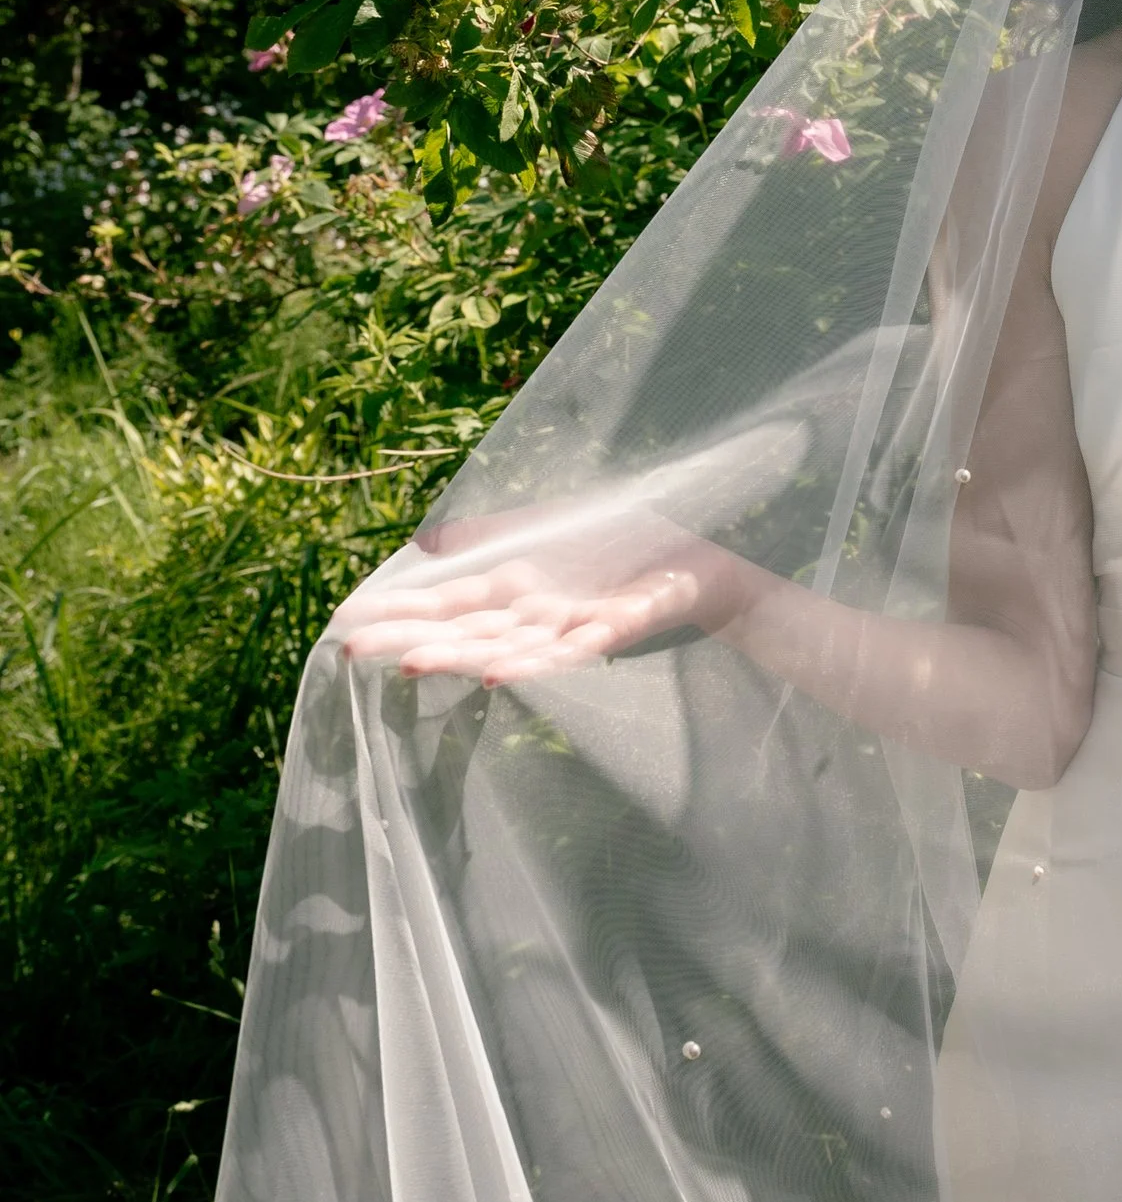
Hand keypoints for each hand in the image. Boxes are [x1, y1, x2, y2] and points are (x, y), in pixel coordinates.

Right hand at [333, 508, 737, 685]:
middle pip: (464, 631)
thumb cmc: (621, 546)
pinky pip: (571, 652)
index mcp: (515, 589)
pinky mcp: (614, 630)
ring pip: (507, 649)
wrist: (698, 564)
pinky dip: (537, 664)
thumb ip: (491, 532)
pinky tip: (501, 674)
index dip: (398, 613)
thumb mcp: (546, 527)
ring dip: (461, 660)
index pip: (445, 603)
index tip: (344, 625)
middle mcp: (534, 614)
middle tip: (349, 651)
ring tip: (411, 664)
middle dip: (410, 640)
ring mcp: (571, 626)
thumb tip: (427, 542)